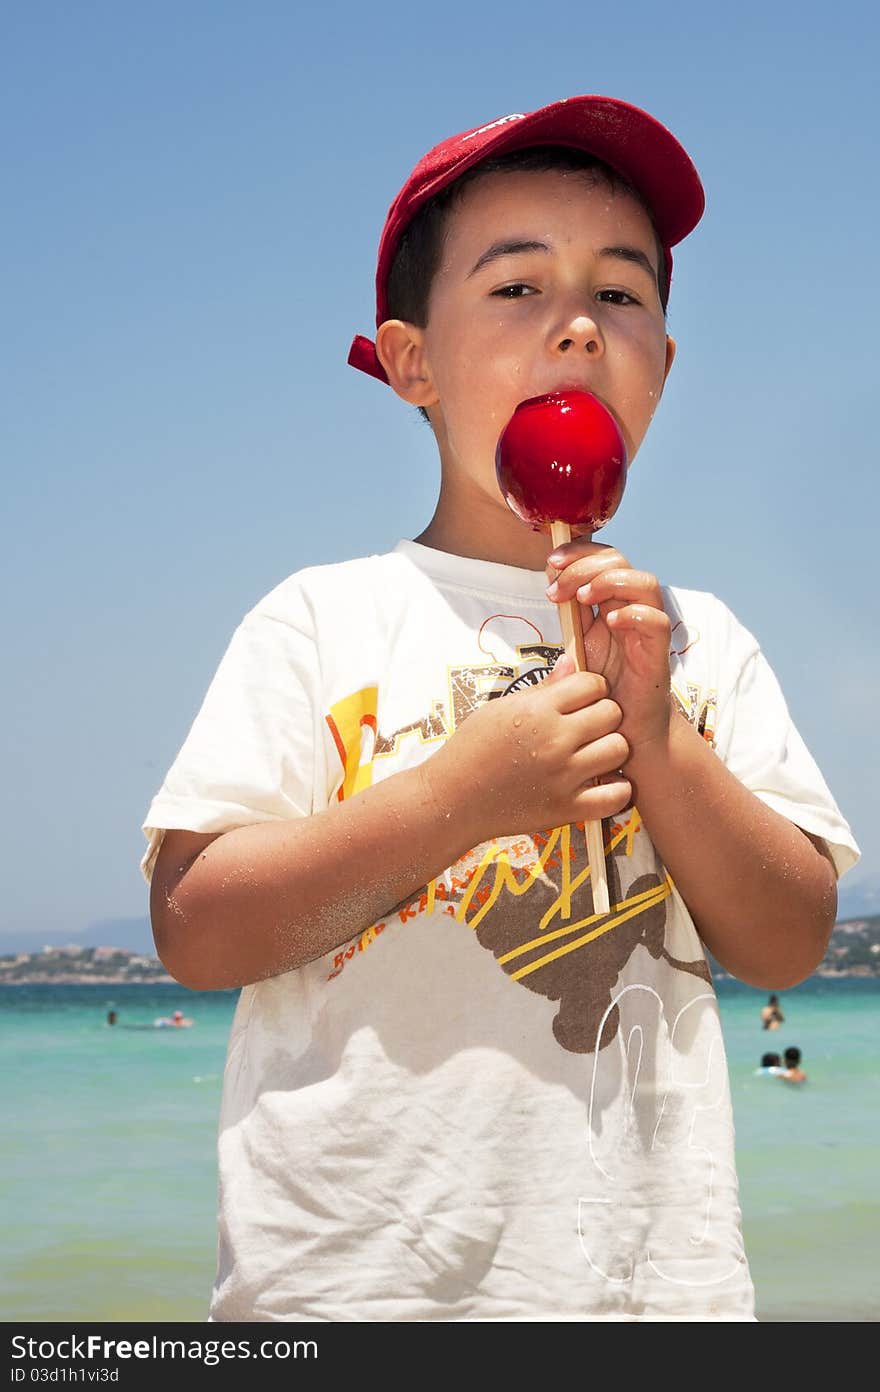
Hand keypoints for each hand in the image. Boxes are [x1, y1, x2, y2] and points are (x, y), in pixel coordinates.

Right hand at [422, 654, 631, 840]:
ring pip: (620, 749)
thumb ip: (542, 688)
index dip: (590, 688)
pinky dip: (616, 791)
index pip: (592, 684)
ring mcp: (563, 777)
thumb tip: (571, 662)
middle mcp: (554, 741)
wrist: (451, 799)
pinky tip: (601, 784)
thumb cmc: (471, 749)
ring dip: (611, 749)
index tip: (580, 700)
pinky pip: (616, 798)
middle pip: (612, 713)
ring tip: (593, 753)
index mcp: (537, 711)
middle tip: (588, 726)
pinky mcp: (566, 809)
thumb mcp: (500, 708)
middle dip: (604, 715)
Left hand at [545, 537, 671, 758]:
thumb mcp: (577, 648)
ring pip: (645, 583)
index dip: (579, 552)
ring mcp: (646, 631)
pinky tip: (609, 623)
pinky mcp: (657, 656)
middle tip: (557, 588)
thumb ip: (570, 619)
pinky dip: (634, 615)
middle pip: (620, 562)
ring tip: (581, 598)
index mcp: (611, 605)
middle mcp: (631, 612)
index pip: (602, 559)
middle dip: (584, 566)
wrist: (623, 734)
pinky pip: (657, 622)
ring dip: (609, 581)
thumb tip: (552, 585)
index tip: (550, 563)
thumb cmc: (600, 693)